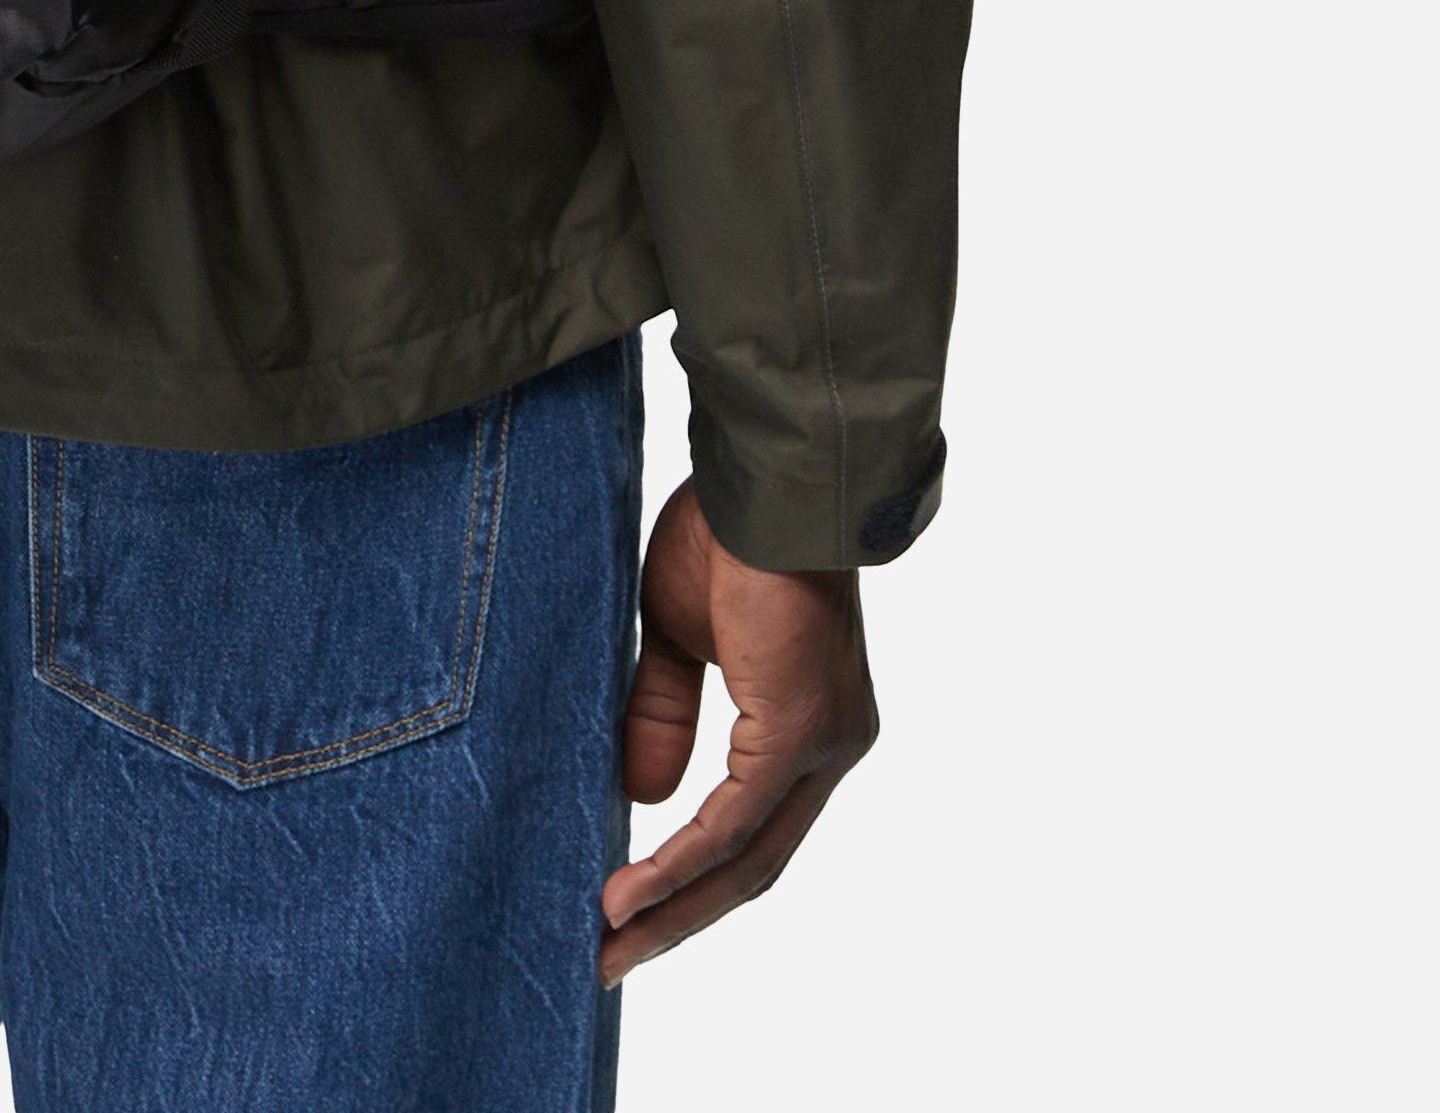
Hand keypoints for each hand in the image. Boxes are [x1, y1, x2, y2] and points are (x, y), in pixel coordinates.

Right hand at [599, 477, 877, 983]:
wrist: (761, 475)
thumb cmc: (726, 531)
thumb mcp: (680, 631)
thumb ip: (666, 711)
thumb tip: (646, 800)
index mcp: (807, 722)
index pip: (751, 827)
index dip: (691, 877)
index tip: (629, 914)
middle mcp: (831, 745)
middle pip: (753, 864)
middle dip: (678, 920)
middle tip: (609, 964)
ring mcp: (823, 742)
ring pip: (746, 856)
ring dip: (673, 908)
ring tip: (608, 945)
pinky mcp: (798, 730)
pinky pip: (733, 821)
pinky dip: (677, 864)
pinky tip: (629, 894)